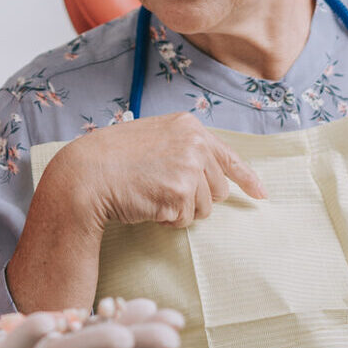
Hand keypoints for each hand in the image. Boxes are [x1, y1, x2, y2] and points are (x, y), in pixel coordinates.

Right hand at [49, 112, 266, 229]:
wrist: (86, 173)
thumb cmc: (113, 160)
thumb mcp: (154, 140)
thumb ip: (183, 151)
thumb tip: (209, 180)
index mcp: (189, 127)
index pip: (228, 156)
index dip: (247, 179)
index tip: (261, 194)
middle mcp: (194, 143)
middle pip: (218, 190)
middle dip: (196, 200)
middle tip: (164, 192)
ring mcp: (189, 167)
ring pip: (204, 209)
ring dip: (180, 211)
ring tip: (152, 195)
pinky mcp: (180, 192)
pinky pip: (184, 220)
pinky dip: (167, 220)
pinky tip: (147, 204)